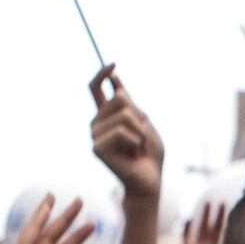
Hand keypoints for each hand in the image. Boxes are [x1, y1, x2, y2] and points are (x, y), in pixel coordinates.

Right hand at [0, 195, 93, 243]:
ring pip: (41, 236)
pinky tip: (46, 208)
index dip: (77, 237)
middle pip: (53, 239)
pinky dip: (36, 223)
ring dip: (52, 215)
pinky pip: (27, 241)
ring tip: (65, 198)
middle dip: (66, 220)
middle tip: (80, 201)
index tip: (91, 224)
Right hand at [88, 65, 162, 200]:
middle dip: (139, 115)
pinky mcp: (97, 148)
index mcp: (106, 115)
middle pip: (120, 98)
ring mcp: (94, 135)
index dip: (101, 74)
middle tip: (140, 137)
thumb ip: (130, 104)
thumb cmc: (149, 154)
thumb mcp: (144, 122)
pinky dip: (136, 142)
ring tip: (137, 147)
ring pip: (125, 115)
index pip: (95, 88)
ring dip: (140, 131)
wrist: (149, 180)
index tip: (113, 63)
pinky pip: (123, 131)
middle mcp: (96, 123)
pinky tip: (132, 154)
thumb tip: (115, 80)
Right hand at [172, 202, 225, 243]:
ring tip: (207, 203)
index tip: (232, 209)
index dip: (226, 222)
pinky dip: (187, 229)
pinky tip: (189, 218)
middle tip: (221, 201)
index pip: (223, 234)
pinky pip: (186, 238)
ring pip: (200, 229)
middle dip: (217, 215)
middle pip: (213, 227)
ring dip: (203, 216)